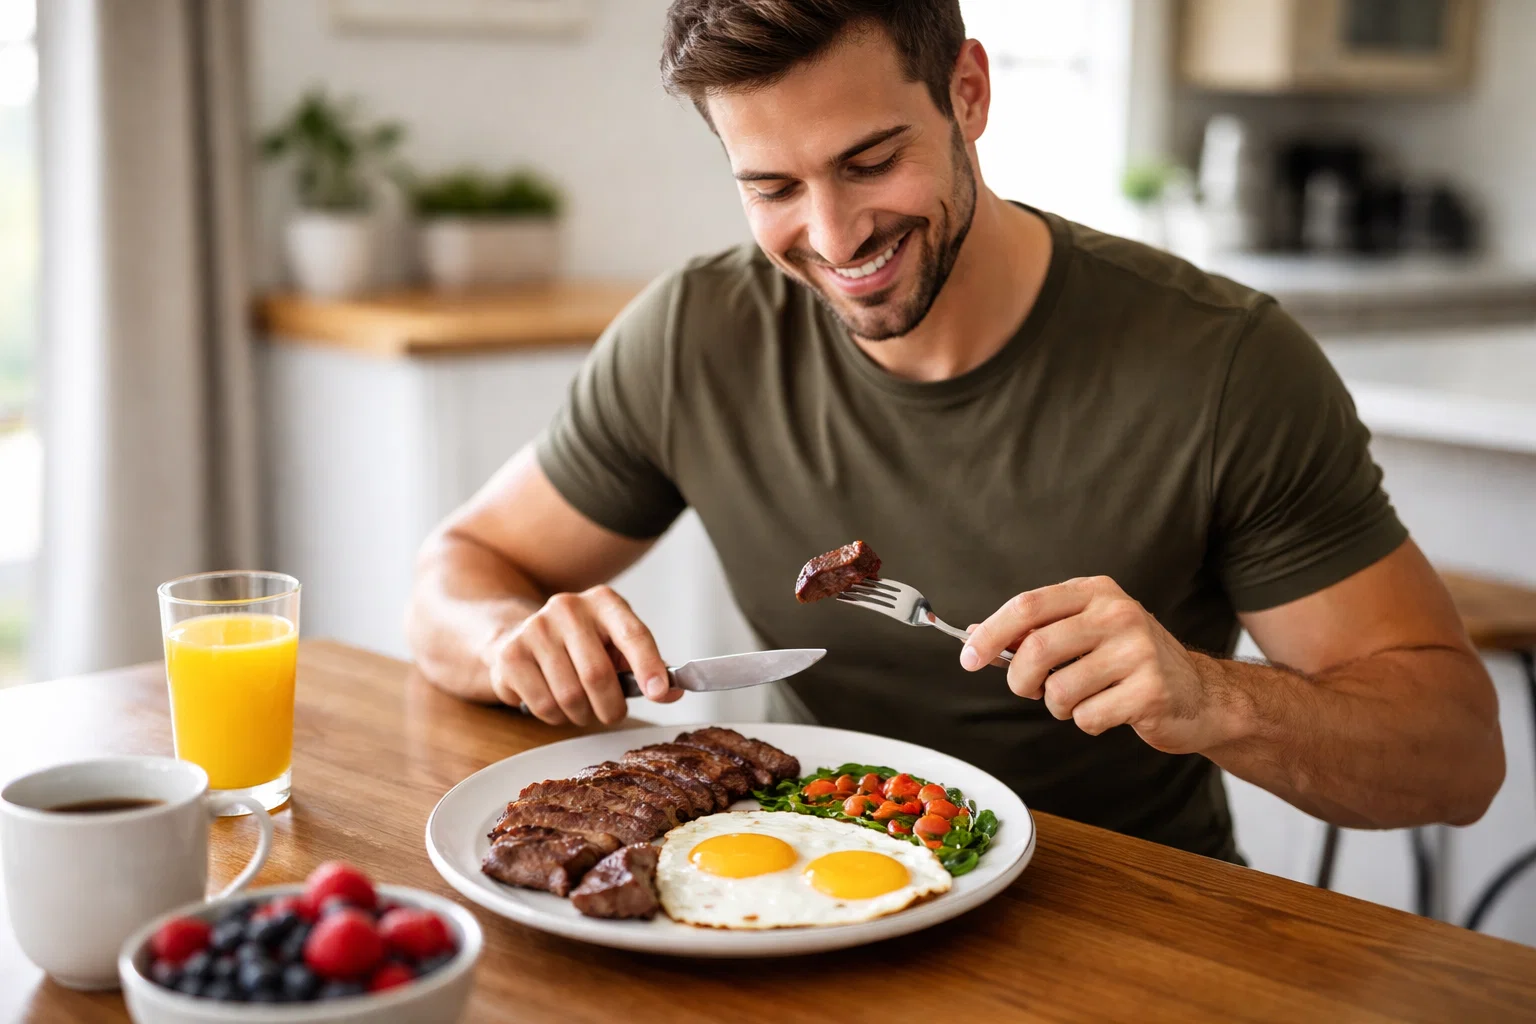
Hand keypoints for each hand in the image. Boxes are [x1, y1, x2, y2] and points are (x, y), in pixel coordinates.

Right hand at [481, 585, 680, 725]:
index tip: (659, 693)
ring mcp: (536, 629)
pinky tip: (555, 702)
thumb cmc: (580, 645)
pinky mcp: (511, 655)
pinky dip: (556, 717)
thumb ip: (647, 666)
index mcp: (604, 602)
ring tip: (581, 705)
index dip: (648, 667)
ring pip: (570, 696)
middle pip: (597, 675)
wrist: (519, 635)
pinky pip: (543, 705)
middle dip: (610, 707)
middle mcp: (569, 608)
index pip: (633, 634)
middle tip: (611, 713)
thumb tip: (671, 692)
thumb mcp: (616, 645)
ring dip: (582, 714)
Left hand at [961, 576, 1235, 753]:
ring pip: (1059, 689)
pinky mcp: (1151, 690)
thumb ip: (1034, 631)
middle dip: (1019, 679)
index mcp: (1094, 592)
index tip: (967, 657)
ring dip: (1057, 706)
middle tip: (1027, 689)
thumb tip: (973, 635)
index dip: (990, 634)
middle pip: (1037, 649)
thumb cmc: (1130, 662)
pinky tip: (1111, 711)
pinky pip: (1088, 718)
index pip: (1027, 606)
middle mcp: (1117, 614)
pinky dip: (1087, 723)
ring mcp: (1137, 651)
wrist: (1198, 694)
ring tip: (1081, 699)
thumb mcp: (1084, 632)